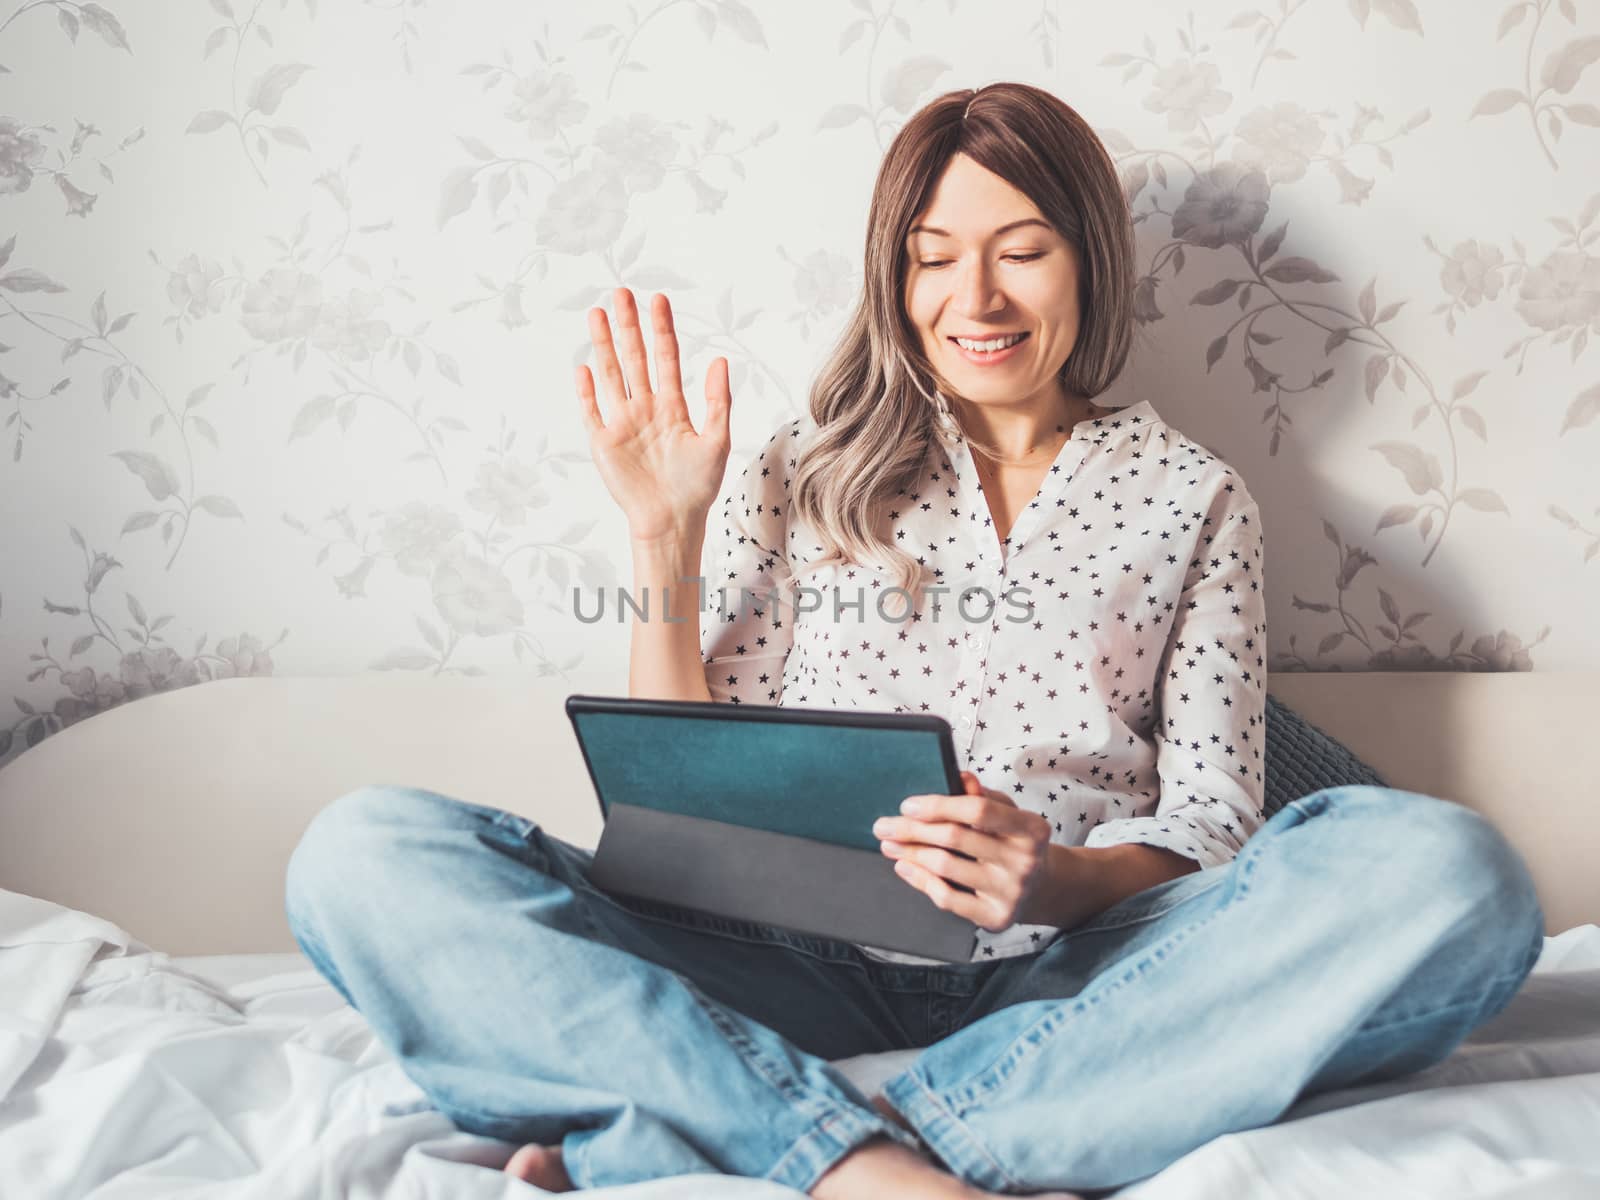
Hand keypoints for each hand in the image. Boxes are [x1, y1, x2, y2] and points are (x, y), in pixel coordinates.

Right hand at [576, 287, 731, 542]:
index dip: (661, 329)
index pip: (665, 358)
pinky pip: (592, 412)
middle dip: (628, 326)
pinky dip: (587, 391)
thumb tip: (720, 360)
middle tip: (621, 292)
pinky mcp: (604, 443)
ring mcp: (622, 424)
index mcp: (672, 407)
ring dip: (603, 346)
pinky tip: (584, 367)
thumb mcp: (717, 441)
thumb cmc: (697, 487)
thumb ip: (717, 401)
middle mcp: (645, 409)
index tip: (657, 300)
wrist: (673, 520)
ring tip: (597, 314)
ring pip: (611, 376)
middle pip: (634, 358)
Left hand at [872, 770, 1052, 932]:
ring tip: (889, 844)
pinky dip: (920, 881)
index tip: (908, 805)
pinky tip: (904, 867)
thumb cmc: (1013, 841)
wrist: (1041, 888)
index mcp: (1032, 828)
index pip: (978, 810)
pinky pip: (948, 898)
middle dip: (912, 830)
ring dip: (910, 853)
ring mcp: (1011, 892)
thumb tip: (961, 777)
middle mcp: (1025, 861)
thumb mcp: (1007, 813)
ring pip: (946, 867)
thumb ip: (983, 796)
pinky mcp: (996, 917)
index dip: (939, 806)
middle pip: (955, 838)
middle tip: (884, 825)